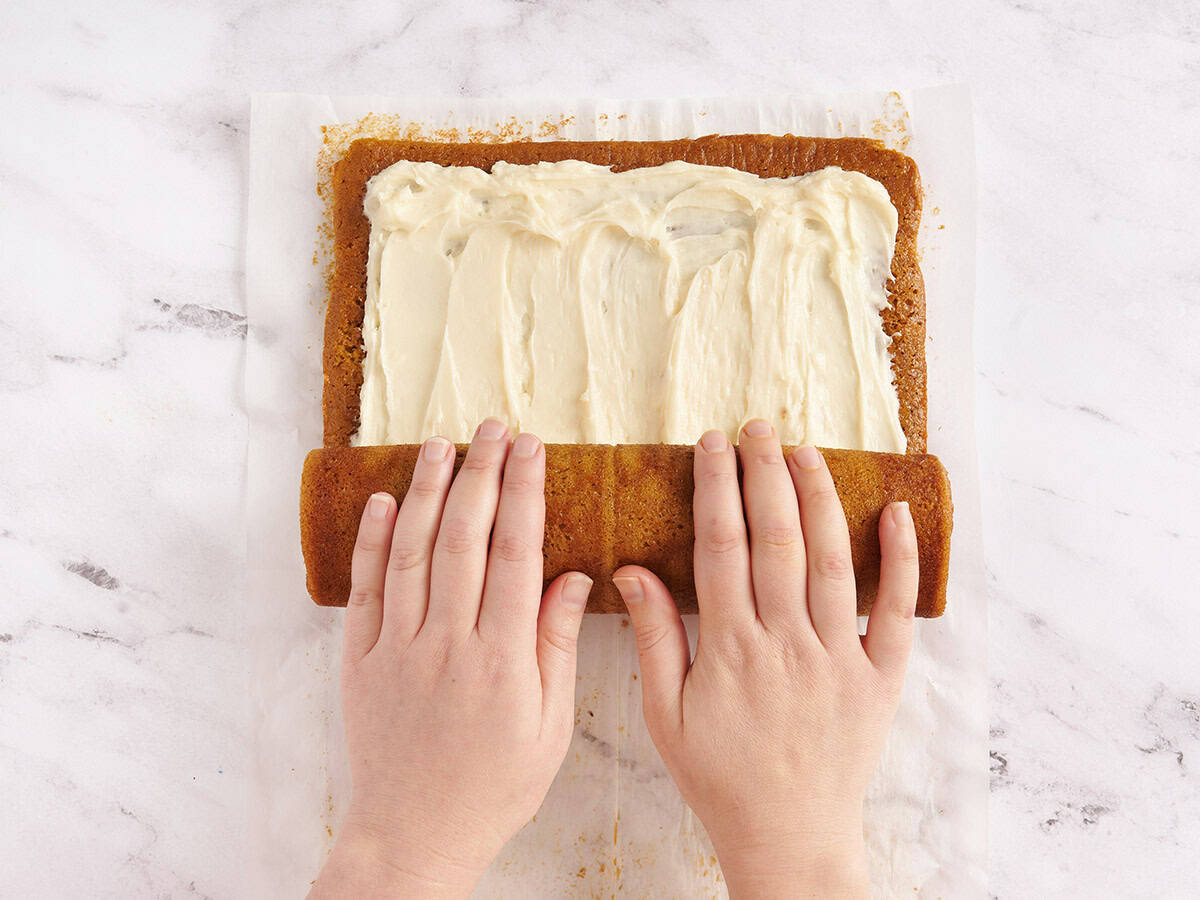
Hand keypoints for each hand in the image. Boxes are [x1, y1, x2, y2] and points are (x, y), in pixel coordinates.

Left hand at [311, 419, 592, 898]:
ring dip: (426, 491)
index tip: (531, 449)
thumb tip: (572, 578)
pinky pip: (365, 590)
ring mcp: (398, 650)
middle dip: (480, 474)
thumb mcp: (549, 726)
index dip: (524, 493)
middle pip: (463, 539)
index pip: (515, 554)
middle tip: (493, 428)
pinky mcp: (361, 661)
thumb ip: (557, 646)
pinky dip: (371, 542)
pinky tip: (382, 501)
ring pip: (411, 552)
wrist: (416, 835)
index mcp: (503, 659)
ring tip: (441, 445)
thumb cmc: (493, 786)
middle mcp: (448, 644)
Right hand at [613, 419, 919, 898]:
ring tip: (806, 451)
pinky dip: (901, 560)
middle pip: (778, 539)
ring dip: (819, 498)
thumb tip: (632, 570)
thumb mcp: (665, 714)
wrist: (788, 837)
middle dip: (766, 474)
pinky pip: (897, 611)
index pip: (722, 546)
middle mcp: (787, 643)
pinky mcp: (880, 678)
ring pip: (832, 561)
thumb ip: (653, 637)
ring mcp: (839, 658)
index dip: (716, 488)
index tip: (712, 444)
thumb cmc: (719, 776)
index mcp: (731, 649)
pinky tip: (893, 511)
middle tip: (759, 426)